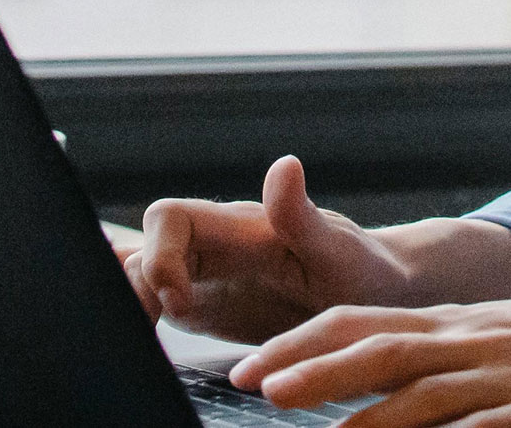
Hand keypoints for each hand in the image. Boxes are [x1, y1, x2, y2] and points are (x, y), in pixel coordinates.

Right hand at [124, 156, 419, 342]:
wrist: (377, 298)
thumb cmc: (364, 270)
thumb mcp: (339, 251)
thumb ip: (303, 216)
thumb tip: (285, 165)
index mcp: (238, 228)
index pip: (169, 218)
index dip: (159, 255)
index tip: (181, 302)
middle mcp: (212, 248)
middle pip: (143, 249)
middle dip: (134, 287)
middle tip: (150, 332)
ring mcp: (203, 278)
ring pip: (141, 276)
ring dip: (132, 304)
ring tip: (141, 344)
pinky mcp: (203, 308)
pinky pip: (155, 302)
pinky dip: (139, 317)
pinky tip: (141, 346)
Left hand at [229, 290, 510, 426]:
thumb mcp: (500, 332)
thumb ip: (443, 351)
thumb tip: (381, 373)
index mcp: (457, 322)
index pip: (362, 322)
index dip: (303, 342)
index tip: (255, 362)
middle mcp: (470, 342)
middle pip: (375, 349)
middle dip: (309, 367)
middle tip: (252, 382)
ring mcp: (502, 379)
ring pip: (415, 395)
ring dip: (356, 413)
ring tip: (308, 426)